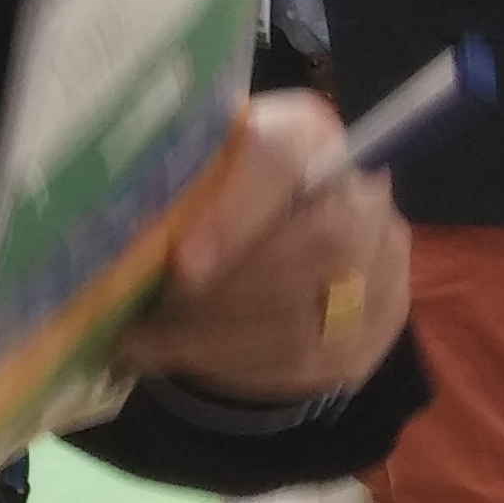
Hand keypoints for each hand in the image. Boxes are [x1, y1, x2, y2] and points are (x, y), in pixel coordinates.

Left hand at [113, 91, 409, 402]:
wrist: (269, 234)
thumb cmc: (214, 195)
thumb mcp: (190, 174)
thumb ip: (174, 185)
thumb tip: (120, 225)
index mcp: (305, 135)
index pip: (282, 161)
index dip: (237, 213)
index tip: (182, 263)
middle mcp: (363, 194)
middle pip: (320, 246)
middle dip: (230, 292)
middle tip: (154, 316)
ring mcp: (383, 265)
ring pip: (315, 315)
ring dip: (221, 340)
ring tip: (149, 344)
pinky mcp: (378, 326)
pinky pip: (314, 360)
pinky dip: (239, 367)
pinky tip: (184, 360)